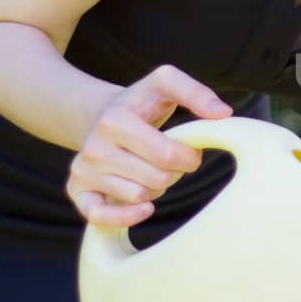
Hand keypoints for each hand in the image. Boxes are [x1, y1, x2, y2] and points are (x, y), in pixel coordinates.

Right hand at [67, 64, 231, 226]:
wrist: (104, 115)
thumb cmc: (142, 104)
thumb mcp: (165, 84)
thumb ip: (196, 92)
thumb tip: (224, 113)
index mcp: (116, 120)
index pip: (168, 155)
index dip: (188, 157)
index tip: (188, 150)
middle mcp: (94, 145)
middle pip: (157, 179)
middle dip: (172, 172)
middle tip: (166, 159)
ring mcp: (83, 169)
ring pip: (138, 197)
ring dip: (154, 188)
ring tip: (147, 168)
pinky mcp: (77, 189)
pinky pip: (99, 217)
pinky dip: (126, 216)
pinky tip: (143, 207)